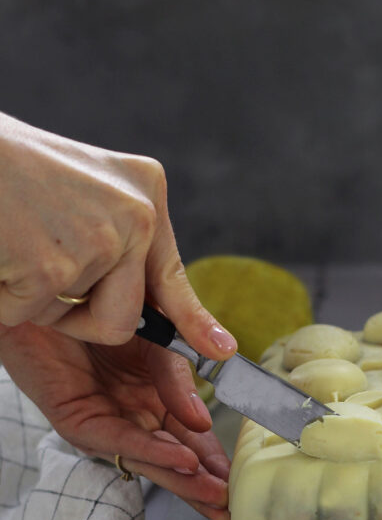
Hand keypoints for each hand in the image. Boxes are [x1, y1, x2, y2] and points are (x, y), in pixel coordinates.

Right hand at [0, 112, 234, 360]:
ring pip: (79, 322)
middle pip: (125, 318)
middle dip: (78, 316)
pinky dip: (4, 296)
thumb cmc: (8, 167)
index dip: (195, 323)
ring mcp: (99, 239)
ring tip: (16, 242)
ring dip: (37, 302)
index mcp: (145, 190)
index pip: (173, 276)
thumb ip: (116, 236)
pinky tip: (0, 249)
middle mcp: (136, 214)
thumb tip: (148, 309)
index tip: (221, 352)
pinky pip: (31, 314)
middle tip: (38, 261)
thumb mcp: (84, 190)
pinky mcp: (55, 264)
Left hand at [0, 323, 231, 519]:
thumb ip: (180, 374)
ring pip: (147, 458)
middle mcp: (131, 415)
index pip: (191, 439)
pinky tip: (183, 461)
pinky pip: (119, 438)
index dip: (214, 462)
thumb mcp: (160, 336)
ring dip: (182, 479)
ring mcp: (105, 420)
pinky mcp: (76, 419)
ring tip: (214, 494)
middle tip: (230, 510)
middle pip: (172, 460)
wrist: (54, 287)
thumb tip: (205, 420)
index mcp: (155, 398)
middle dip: (201, 487)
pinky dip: (151, 451)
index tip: (239, 483)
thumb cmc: (105, 301)